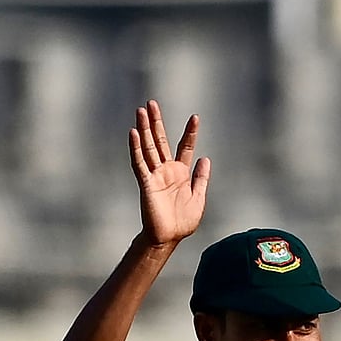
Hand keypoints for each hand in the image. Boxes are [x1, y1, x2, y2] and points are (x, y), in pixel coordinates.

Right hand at [129, 100, 209, 247]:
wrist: (169, 237)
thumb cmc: (183, 221)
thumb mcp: (198, 197)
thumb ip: (201, 178)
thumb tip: (206, 158)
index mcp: (181, 173)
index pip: (185, 147)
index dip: (190, 132)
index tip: (195, 117)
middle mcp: (166, 170)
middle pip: (160, 141)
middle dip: (156, 122)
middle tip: (151, 103)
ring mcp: (155, 175)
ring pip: (148, 147)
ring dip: (144, 129)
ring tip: (141, 110)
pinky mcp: (146, 183)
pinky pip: (139, 163)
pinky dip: (136, 148)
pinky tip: (134, 133)